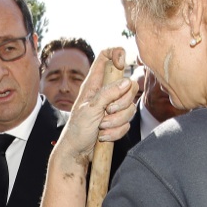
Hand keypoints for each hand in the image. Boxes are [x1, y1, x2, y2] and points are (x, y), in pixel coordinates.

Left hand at [54, 47, 137, 167]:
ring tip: (101, 126)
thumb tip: (127, 82)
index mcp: (94, 83)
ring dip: (117, 121)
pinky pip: (128, 122)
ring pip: (130, 107)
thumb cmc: (77, 130)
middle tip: (107, 111)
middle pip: (128, 84)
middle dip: (122, 102)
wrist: (76, 152)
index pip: (107, 56)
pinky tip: (103, 135)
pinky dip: (117, 131)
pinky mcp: (116, 121)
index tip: (121, 65)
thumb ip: (108, 94)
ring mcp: (112, 107)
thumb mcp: (91, 109)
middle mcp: (105, 92)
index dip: (117, 54)